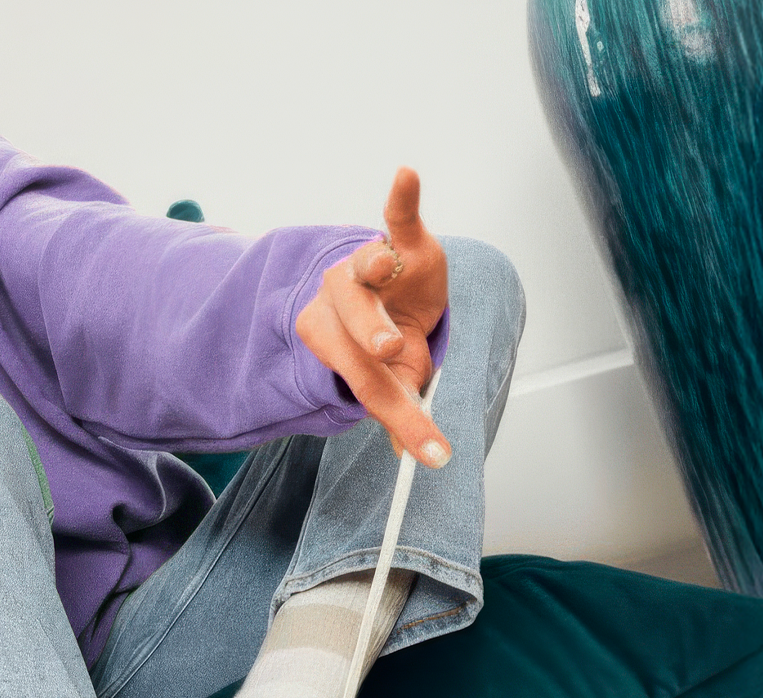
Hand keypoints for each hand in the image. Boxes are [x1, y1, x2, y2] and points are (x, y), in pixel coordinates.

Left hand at [295, 167, 450, 465]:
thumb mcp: (393, 376)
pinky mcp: (397, 238)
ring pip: (363, 270)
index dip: (402, 417)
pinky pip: (396, 216)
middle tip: (387, 347)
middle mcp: (337, 303)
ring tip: (382, 266)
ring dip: (372, 268)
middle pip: (351, 323)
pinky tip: (405, 176)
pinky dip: (402, 198)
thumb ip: (398, 409)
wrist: (387, 294)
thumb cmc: (386, 337)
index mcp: (332, 344)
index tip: (431, 450)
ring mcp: (363, 267)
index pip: (368, 384)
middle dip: (368, 333)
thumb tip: (412, 457)